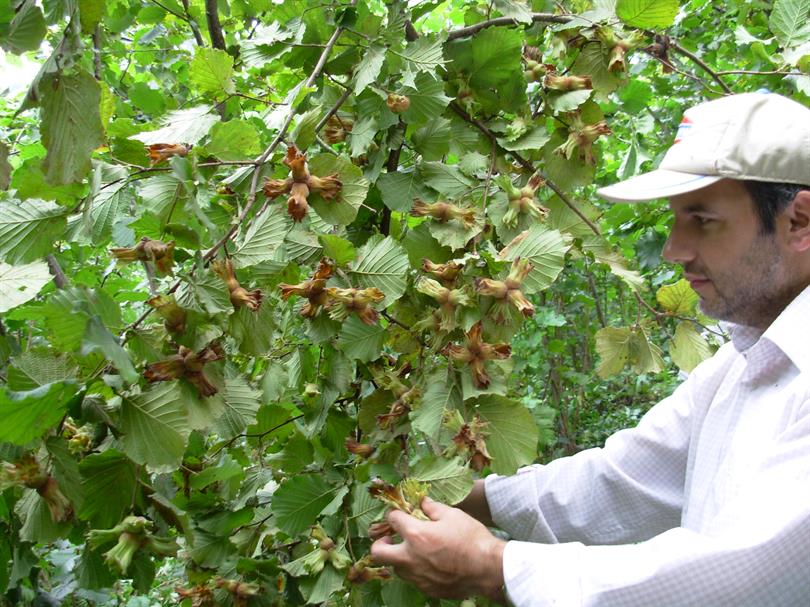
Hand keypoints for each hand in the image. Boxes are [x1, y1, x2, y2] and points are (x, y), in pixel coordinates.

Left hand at [370, 496, 506, 601]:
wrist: (489, 569)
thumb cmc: (472, 539)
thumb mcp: (452, 515)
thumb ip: (432, 508)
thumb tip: (421, 502)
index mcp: (416, 535)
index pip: (392, 520)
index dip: (395, 513)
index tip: (399, 513)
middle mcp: (411, 558)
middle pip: (378, 552)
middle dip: (380, 542)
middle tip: (391, 537)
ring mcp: (418, 577)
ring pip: (396, 568)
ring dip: (400, 557)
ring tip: (415, 550)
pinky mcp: (427, 589)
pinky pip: (413, 579)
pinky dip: (416, 570)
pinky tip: (430, 563)